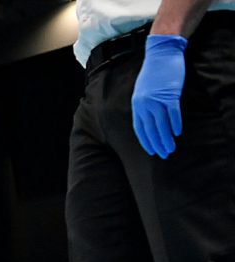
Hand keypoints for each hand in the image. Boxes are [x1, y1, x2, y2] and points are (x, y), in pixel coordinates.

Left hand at [132, 34, 186, 157]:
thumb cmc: (153, 72)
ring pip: (161, 124)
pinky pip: (172, 113)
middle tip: (164, 154)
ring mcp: (157, 100)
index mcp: (137, 104)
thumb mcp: (142, 90)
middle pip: (151, 129)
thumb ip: (144, 105)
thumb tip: (148, 119)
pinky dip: (175, 124)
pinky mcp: (169, 95)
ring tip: (171, 148)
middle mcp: (144, 104)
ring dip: (166, 138)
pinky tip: (177, 133)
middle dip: (157, 143)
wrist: (161, 54)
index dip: (146, 141)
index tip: (151, 150)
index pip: (140, 128)